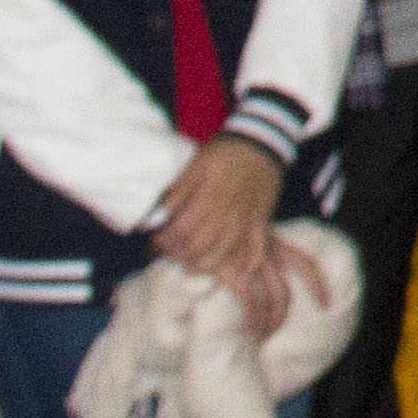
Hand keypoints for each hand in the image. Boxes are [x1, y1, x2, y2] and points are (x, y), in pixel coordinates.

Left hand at [154, 135, 278, 298]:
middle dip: (178, 254)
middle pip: (199, 247)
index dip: (164, 241)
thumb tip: (158, 216)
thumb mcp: (196, 164)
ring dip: (202, 265)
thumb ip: (178, 192)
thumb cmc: (225, 153)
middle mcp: (228, 214)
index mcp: (209, 198)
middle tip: (168, 252)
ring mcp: (246, 222)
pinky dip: (241, 267)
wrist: (262, 143)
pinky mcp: (260, 224)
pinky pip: (253, 252)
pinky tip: (228, 273)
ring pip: (223, 255)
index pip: (181, 231)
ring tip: (189, 265)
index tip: (155, 241)